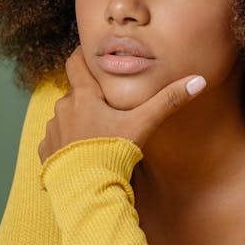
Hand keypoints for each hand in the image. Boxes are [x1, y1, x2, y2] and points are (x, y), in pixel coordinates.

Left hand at [38, 47, 205, 162]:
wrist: (87, 189)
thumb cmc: (113, 153)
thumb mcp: (143, 125)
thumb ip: (169, 102)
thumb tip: (199, 80)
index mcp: (83, 96)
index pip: (76, 63)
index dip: (82, 56)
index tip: (90, 55)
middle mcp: (63, 108)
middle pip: (74, 94)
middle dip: (87, 98)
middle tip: (104, 109)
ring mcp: (52, 130)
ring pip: (64, 118)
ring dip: (76, 123)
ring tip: (94, 137)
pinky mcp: (45, 151)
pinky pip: (54, 141)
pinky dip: (66, 144)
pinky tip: (80, 155)